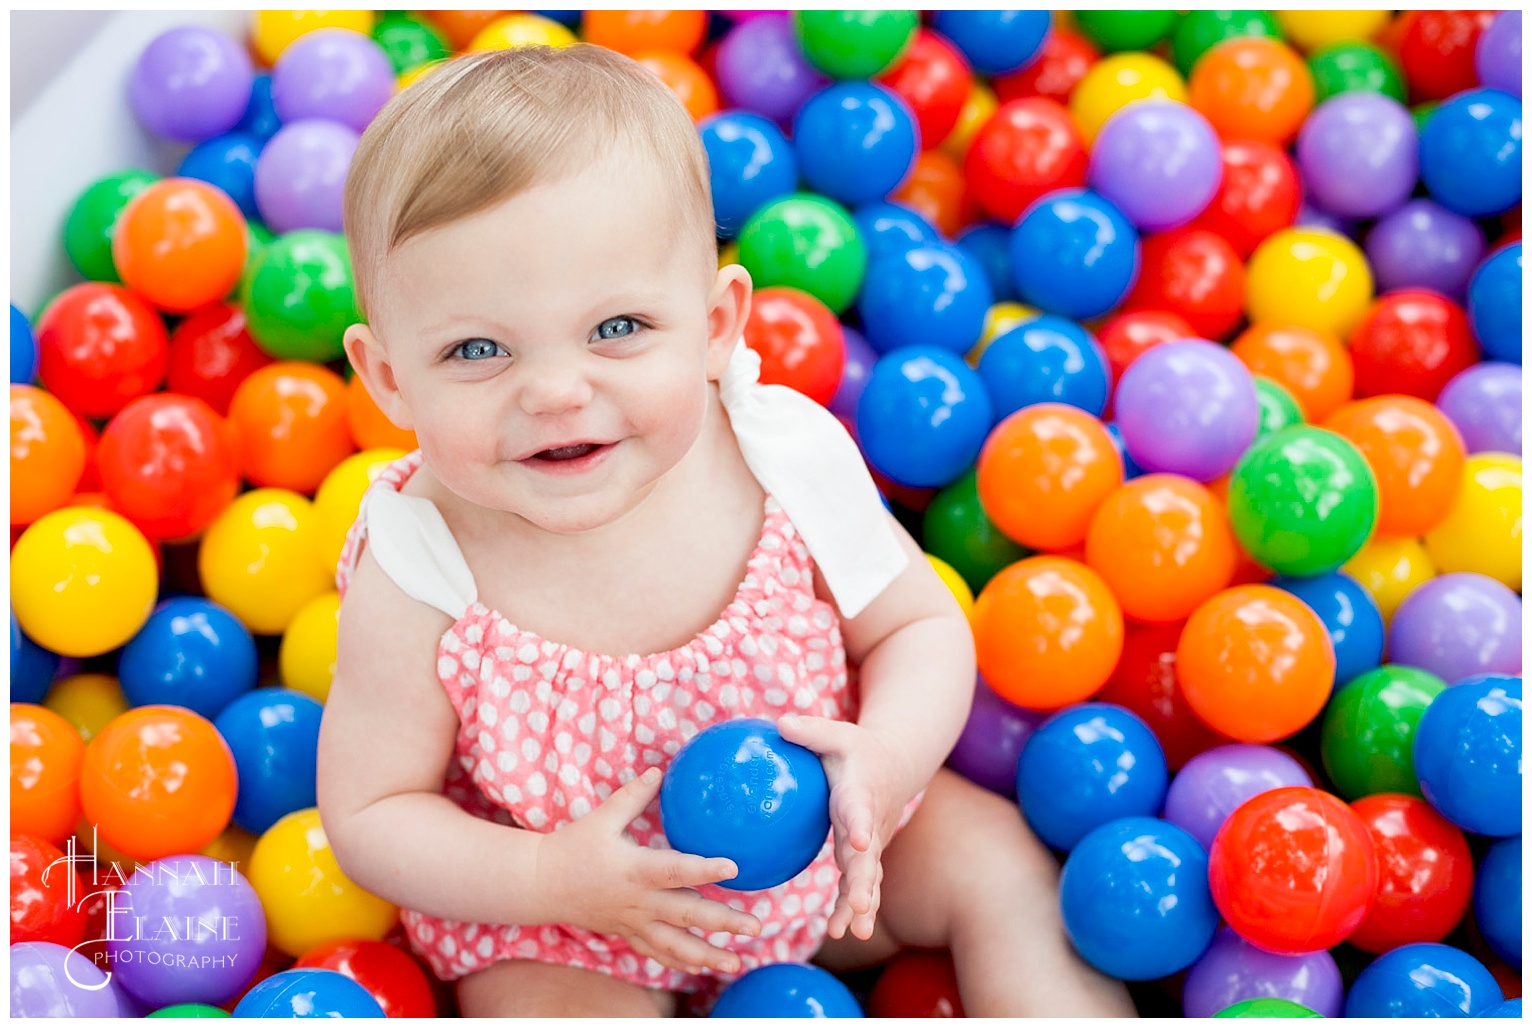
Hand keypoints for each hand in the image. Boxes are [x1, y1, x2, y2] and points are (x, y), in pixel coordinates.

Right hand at [534, 767, 761, 974]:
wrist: (542, 884)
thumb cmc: (573, 846)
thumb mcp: (602, 817)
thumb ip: (632, 796)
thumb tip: (660, 771)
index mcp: (635, 870)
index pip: (676, 871)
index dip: (705, 869)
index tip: (734, 867)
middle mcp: (638, 901)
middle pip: (686, 915)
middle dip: (723, 922)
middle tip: (756, 925)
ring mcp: (633, 922)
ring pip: (676, 945)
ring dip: (708, 955)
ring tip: (737, 961)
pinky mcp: (628, 933)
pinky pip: (658, 953)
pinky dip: (682, 962)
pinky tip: (706, 968)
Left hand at [775, 714, 919, 941]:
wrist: (893, 765)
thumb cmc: (856, 748)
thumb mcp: (835, 733)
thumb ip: (809, 731)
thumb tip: (778, 725)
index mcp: (861, 793)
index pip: (861, 810)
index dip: (860, 824)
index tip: (859, 839)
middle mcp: (869, 824)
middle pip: (868, 857)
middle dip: (865, 882)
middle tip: (861, 906)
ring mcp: (870, 844)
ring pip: (867, 878)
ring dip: (861, 906)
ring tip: (852, 932)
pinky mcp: (864, 856)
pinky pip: (860, 884)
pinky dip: (852, 908)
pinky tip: (839, 932)